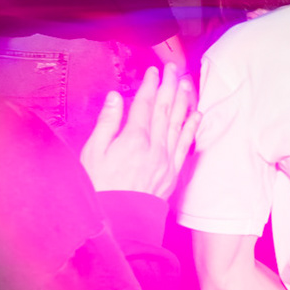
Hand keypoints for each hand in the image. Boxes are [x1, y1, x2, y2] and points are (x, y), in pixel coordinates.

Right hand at [79, 66, 195, 197]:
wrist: (117, 221)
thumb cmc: (100, 189)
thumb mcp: (93, 153)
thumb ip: (106, 123)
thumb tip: (115, 98)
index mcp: (133, 139)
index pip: (144, 104)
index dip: (150, 85)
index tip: (153, 71)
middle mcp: (154, 147)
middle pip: (164, 109)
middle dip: (169, 86)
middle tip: (173, 68)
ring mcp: (166, 159)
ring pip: (178, 123)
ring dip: (183, 101)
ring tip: (186, 83)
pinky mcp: (173, 172)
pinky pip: (186, 145)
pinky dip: (192, 128)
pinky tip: (196, 115)